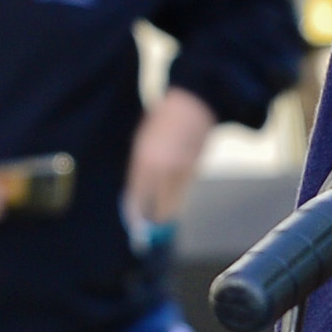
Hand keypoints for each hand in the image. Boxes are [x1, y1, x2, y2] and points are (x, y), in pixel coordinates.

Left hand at [124, 88, 217, 231]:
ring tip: (159, 217)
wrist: (194, 104)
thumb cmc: (162, 119)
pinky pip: (184, 192)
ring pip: (174, 203)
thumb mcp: (143, 141)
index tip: (134, 223)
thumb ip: (140, 167)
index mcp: (145, 160)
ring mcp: (183, 171)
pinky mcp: (196, 170)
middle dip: (154, 220)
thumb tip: (136, 192)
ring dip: (166, 212)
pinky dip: (177, 199)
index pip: (138, 197)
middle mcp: (164, 170)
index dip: (135, 213)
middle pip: (159, 207)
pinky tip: (170, 200)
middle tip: (149, 227)